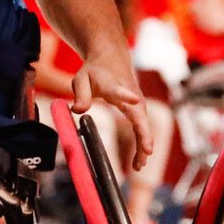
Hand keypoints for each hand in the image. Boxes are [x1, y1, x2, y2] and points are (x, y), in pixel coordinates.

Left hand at [70, 49, 151, 170]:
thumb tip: (77, 111)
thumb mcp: (81, 78)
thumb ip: (80, 94)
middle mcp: (130, 94)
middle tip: (145, 153)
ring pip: (144, 126)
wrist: (111, 57)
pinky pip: (142, 129)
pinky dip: (142, 144)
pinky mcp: (138, 110)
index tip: (134, 99)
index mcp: (114, 85)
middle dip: (144, 134)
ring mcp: (137, 103)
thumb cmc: (95, 70)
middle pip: (140, 116)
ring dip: (143, 145)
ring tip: (138, 166)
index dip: (127, 96)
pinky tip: (138, 162)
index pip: (121, 91)